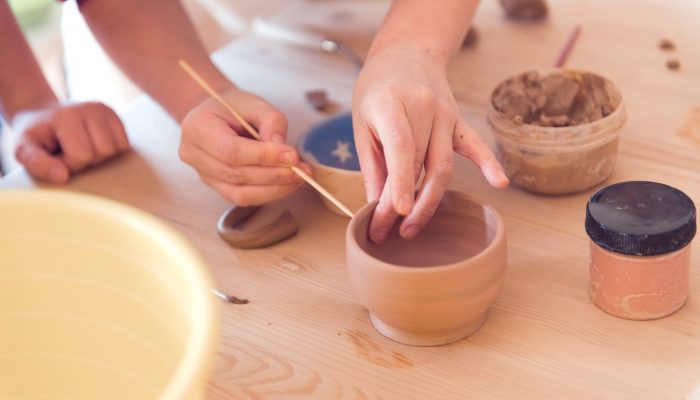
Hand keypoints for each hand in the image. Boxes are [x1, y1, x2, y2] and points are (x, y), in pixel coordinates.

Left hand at [11, 102, 129, 182]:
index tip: (57, 156)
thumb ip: (37, 164)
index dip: (69, 163)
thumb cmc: (35, 134)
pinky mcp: (114, 115)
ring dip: (100, 155)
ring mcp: (104, 110)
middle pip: (104, 151)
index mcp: (67, 116)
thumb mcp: (23, 149)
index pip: (82, 155)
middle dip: (86, 159)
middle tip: (69, 151)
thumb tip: (62, 177)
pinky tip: (93, 143)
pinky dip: (111, 149)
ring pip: (117, 148)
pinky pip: (124, 143)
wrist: (41, 113)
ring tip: (81, 147)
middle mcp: (90, 108)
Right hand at [179, 89, 310, 204]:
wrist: (216, 115)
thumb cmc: (234, 106)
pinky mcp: (217, 187)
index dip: (263, 157)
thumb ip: (272, 124)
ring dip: (274, 189)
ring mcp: (202, 175)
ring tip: (300, 178)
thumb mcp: (255, 104)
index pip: (230, 150)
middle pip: (236, 174)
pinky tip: (287, 184)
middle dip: (274, 175)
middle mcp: (193, 155)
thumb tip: (287, 155)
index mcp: (197, 128)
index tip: (292, 156)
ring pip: (240, 193)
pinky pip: (243, 198)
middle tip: (303, 170)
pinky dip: (268, 193)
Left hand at [353, 46, 508, 242]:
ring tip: (412, 228)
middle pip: (421, 164)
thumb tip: (375, 207)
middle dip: (406, 204)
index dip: (400, 182)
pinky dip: (488, 164)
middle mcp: (424, 107)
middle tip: (390, 233)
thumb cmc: (377, 90)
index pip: (402, 147)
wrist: (406, 54)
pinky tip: (500, 182)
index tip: (397, 214)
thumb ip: (372, 165)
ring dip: (430, 201)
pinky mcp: (458, 121)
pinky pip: (475, 145)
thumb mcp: (363, 123)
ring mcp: (446, 113)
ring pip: (443, 165)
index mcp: (392, 103)